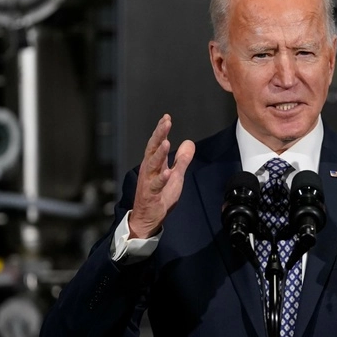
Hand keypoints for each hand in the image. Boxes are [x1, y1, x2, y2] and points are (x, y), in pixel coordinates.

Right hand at [129, 114, 195, 238]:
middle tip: (165, 122)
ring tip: (166, 142)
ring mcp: (149, 182)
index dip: (161, 130)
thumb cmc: (159, 196)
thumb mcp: (175, 175)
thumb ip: (181, 160)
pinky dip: (161, 179)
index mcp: (154, 164)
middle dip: (159, 135)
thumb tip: (189, 142)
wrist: (147, 218)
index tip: (166, 117)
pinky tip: (167, 172)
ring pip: (153, 165)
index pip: (156, 143)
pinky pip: (156, 186)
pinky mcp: (151, 195)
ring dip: (159, 154)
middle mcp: (149, 170)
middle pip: (153, 149)